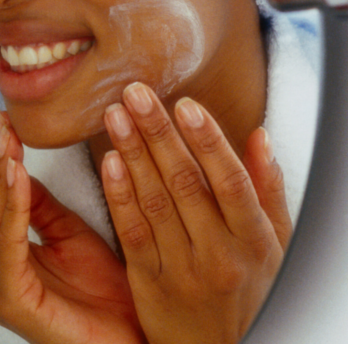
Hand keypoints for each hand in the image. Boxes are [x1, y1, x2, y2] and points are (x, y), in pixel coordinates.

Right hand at [0, 113, 144, 343]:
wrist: (135, 337)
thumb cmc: (107, 292)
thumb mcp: (67, 232)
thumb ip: (35, 203)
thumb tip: (11, 162)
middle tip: (5, 125)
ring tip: (12, 143)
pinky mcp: (11, 303)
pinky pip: (5, 242)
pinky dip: (11, 205)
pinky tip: (21, 175)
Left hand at [101, 83, 290, 343]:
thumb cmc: (250, 290)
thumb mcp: (275, 246)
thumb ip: (266, 190)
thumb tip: (258, 136)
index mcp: (253, 240)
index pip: (229, 182)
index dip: (207, 140)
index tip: (184, 104)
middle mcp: (219, 254)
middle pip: (185, 183)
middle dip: (158, 133)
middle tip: (134, 92)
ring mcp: (182, 269)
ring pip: (154, 202)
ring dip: (132, 153)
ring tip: (115, 113)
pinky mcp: (149, 282)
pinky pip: (132, 231)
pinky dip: (119, 194)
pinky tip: (108, 161)